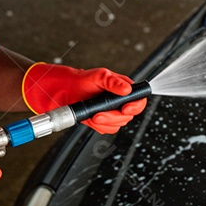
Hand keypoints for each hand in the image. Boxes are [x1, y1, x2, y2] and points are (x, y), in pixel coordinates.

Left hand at [22, 63, 147, 133]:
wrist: (66, 92)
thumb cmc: (82, 81)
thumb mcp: (99, 76)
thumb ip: (114, 81)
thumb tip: (127, 89)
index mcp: (124, 89)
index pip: (139, 100)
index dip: (136, 106)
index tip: (126, 109)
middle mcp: (120, 102)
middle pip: (128, 116)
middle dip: (113, 117)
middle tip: (99, 114)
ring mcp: (112, 113)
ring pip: (118, 125)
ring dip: (105, 122)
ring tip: (92, 115)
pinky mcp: (104, 122)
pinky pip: (107, 130)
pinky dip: (98, 126)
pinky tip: (90, 118)